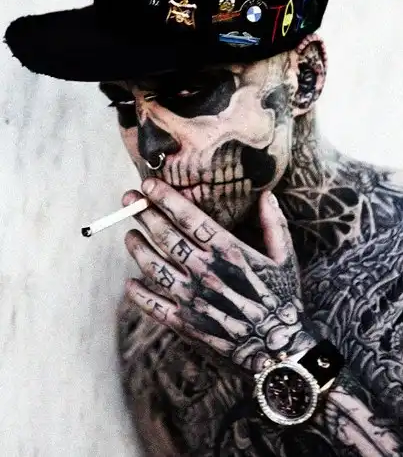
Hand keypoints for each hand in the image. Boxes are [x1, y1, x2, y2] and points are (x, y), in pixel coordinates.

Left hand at [123, 178, 313, 372]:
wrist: (278, 349)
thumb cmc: (282, 299)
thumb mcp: (285, 257)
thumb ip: (273, 223)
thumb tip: (265, 194)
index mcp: (226, 250)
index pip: (187, 216)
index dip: (164, 197)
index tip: (148, 184)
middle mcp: (203, 270)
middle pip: (164, 235)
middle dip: (143, 213)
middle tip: (128, 200)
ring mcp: (190, 298)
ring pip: (153, 266)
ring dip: (137, 247)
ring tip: (129, 235)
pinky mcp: (184, 324)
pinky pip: (153, 305)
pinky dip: (138, 293)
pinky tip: (130, 282)